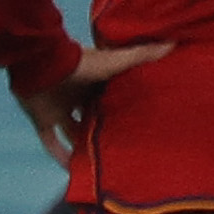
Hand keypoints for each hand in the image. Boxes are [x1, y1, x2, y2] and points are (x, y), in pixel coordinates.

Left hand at [16, 41, 170, 163]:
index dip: (123, 106)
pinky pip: (51, 143)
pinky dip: (59, 155)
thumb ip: (141, 55)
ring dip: (84, 145)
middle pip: (92, 116)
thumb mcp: (116, 61)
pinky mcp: (43, 121)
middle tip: (124, 145)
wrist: (40, 66)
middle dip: (104, 128)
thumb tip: (173, 43)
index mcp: (94, 83)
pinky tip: (72, 169)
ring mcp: (59, 111)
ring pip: (74, 132)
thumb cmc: (79, 64)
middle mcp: (76, 98)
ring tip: (103, 161)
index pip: (109, 97)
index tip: (140, 118)